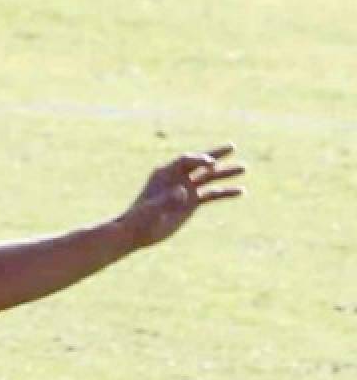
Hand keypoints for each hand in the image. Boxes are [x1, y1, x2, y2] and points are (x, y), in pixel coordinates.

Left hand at [123, 144, 245, 248]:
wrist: (136, 232)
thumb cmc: (139, 219)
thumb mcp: (151, 210)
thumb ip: (166, 200)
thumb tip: (183, 192)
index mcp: (164, 174)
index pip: (185, 161)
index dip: (199, 159)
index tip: (211, 164)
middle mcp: (177, 178)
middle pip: (199, 163)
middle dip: (215, 155)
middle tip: (232, 147)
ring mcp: (185, 190)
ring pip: (208, 178)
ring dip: (225, 173)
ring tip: (243, 168)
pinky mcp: (191, 202)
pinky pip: (211, 195)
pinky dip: (225, 192)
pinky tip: (241, 191)